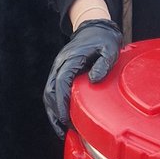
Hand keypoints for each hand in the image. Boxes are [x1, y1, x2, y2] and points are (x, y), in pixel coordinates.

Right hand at [43, 19, 122, 138]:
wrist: (95, 28)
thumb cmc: (103, 39)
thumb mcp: (110, 50)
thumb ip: (103, 64)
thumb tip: (93, 80)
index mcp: (71, 59)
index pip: (61, 83)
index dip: (62, 103)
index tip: (65, 119)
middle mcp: (60, 64)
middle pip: (50, 91)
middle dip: (55, 113)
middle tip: (63, 130)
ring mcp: (59, 68)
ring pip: (49, 93)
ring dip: (53, 112)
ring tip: (61, 129)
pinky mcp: (61, 72)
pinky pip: (54, 90)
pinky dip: (55, 106)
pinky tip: (62, 118)